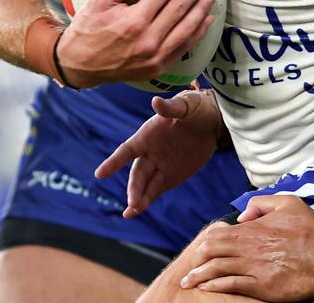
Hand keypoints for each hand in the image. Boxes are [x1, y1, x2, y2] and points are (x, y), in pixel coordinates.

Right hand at [57, 0, 216, 88]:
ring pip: (187, 28)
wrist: (81, 65)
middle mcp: (149, 39)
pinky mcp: (159, 67)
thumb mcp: (100, 0)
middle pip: (180, 8)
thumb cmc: (88, 28)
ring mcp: (156, 56)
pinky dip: (198, 33)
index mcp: (134, 21)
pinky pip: (185, 47)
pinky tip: (207, 19)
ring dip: (202, 9)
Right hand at [95, 88, 224, 217]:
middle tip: (133, 203)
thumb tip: (156, 101)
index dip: (113, 162)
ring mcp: (160, 166)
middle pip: (137, 174)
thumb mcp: (186, 105)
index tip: (100, 174)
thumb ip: (171, 108)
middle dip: (134, 188)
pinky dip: (148, 200)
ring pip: (145, 185)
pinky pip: (156, 190)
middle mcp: (149, 153)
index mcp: (147, 135)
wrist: (214, 122)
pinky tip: (138, 211)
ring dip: (138, 198)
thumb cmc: (196, 108)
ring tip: (131, 212)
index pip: (127, 150)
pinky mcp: (171, 176)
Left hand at [180, 195, 313, 300]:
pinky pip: (230, 285)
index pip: (218, 234)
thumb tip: (244, 215)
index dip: (206, 241)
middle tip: (190, 267)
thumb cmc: (311, 229)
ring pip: (216, 269)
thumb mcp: (288, 202)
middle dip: (197, 259)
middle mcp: (249, 247)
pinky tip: (207, 287)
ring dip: (199, 275)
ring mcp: (253, 267)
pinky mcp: (261, 286)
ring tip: (188, 281)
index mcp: (253, 228)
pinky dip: (215, 285)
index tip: (202, 248)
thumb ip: (262, 203)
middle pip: (211, 252)